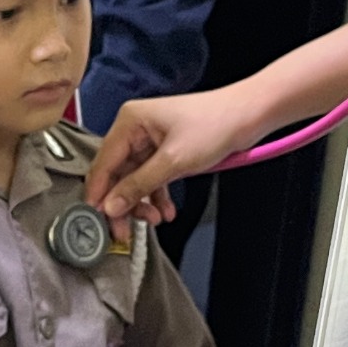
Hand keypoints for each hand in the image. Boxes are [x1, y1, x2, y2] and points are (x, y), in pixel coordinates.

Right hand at [84, 87, 253, 221]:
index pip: (103, 163)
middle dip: (124, 203)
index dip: (100, 193)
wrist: (248, 115)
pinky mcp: (165, 151)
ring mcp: (150, 141)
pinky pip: (152, 178)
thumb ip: (139, 185)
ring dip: (142, 202)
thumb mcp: (173, 161)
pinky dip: (158, 195)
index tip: (99, 220)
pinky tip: (166, 211)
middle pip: (117, 174)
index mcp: (129, 121)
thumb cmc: (214, 124)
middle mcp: (135, 129)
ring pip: (134, 179)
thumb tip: (111, 206)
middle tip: (125, 230)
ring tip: (155, 219)